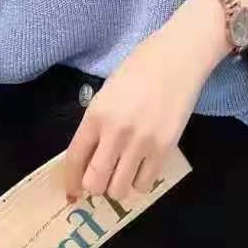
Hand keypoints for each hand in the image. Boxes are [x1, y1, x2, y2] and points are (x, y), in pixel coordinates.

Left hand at [64, 0, 229, 202]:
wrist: (177, 57)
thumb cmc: (141, 66)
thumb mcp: (108, 91)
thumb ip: (98, 122)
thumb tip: (90, 154)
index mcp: (96, 114)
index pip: (74, 158)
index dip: (70, 180)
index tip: (72, 190)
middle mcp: (115, 132)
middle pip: (94, 182)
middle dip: (94, 186)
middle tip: (101, 178)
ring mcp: (141, 143)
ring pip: (119, 189)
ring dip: (118, 185)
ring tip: (123, 171)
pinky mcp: (164, 149)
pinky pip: (145, 183)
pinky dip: (140, 181)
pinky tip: (142, 166)